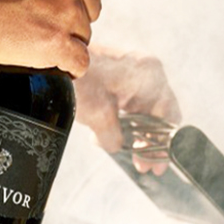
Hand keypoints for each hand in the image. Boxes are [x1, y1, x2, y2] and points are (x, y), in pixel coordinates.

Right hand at [0, 0, 111, 77]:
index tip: (66, 1)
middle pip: (91, 11)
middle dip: (70, 17)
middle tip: (41, 19)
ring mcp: (70, 11)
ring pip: (84, 37)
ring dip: (64, 40)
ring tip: (36, 36)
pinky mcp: (59, 42)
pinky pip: (80, 63)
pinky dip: (69, 67)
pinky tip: (54, 63)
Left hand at [74, 46, 180, 174]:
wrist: (54, 57)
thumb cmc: (79, 79)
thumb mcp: (98, 115)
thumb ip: (114, 138)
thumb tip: (117, 148)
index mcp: (150, 77)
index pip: (169, 117)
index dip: (163, 145)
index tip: (155, 166)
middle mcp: (147, 73)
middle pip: (158, 116)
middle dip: (149, 143)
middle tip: (142, 166)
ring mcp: (133, 73)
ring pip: (143, 112)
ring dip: (134, 134)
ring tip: (124, 153)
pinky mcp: (119, 77)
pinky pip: (129, 105)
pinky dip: (123, 122)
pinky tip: (108, 136)